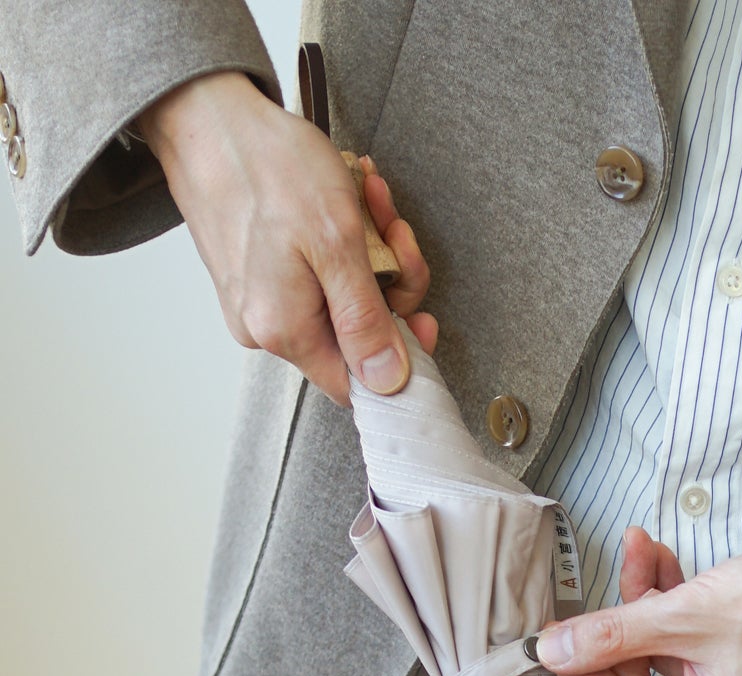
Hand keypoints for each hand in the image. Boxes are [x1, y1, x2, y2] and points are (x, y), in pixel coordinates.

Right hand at [137, 70, 436, 404]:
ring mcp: (257, 300)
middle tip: (397, 232)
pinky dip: (340, 240)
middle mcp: (264, 327)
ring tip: (370, 197)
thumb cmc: (266, 165)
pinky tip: (347, 199)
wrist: (205, 115)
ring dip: (370, 250)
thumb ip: (365, 321)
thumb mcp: (336, 243)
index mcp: (284, 331)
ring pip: (338, 297)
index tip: (423, 317)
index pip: (357, 382)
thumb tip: (388, 382)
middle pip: (353, 335)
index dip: (399, 357)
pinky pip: (314, 273)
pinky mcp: (255, 273)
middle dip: (389, 282)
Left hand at [534, 528, 741, 675]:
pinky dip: (674, 605)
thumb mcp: (685, 616)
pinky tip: (665, 562)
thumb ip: (613, 635)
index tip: (549, 639)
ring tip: (644, 548)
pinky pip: (691, 644)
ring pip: (664, 653)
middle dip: (623, 619)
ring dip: (647, 600)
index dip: (582, 670)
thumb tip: (554, 651)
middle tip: (609, 573)